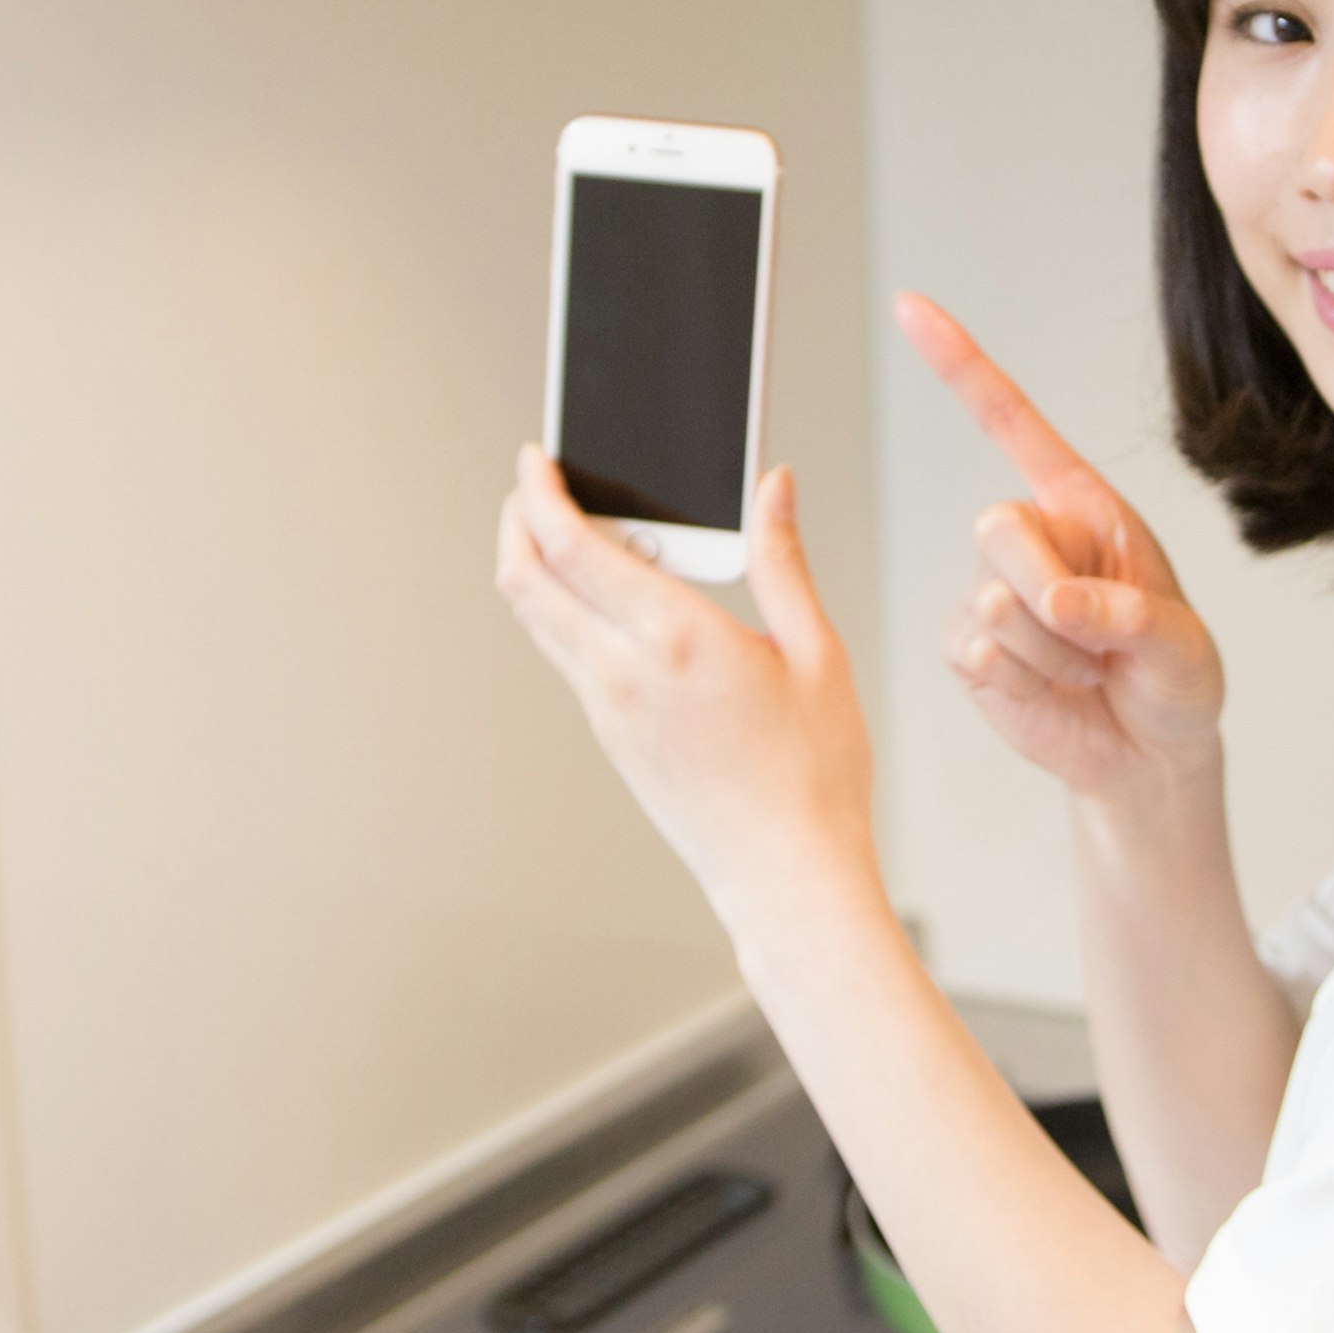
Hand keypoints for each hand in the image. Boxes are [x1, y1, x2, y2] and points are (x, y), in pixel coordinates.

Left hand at [495, 445, 877, 921]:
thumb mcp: (818, 654)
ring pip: (537, 621)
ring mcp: (607, 711)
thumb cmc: (816, 773)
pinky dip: (562, 611)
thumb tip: (775, 487)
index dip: (539, 493)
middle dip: (515, 522)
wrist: (786, 875)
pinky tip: (604, 599)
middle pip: (527, 582)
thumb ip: (783, 563)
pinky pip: (565, 656)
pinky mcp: (609, 739)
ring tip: (562, 531)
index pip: (573, 547)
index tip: (535, 458)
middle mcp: (624, 673)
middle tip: (530, 485)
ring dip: (532, 567)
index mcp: (676, 639)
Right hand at [897, 293, 1224, 813]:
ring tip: (1089, 671)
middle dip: (1046, 591)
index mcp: (1084, 506)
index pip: (1013, 423)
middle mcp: (1033, 540)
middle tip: (1094, 637)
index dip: (961, 365)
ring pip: (989, 606)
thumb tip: (1060, 605)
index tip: (911, 309)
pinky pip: (973, 653)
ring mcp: (992, 593)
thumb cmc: (1176, 682)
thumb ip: (1129, 616)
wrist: (1149, 756)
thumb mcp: (1182, 645)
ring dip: (1050, 655)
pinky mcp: (969, 649)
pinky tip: (1054, 690)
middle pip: (996, 528)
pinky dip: (1022, 682)